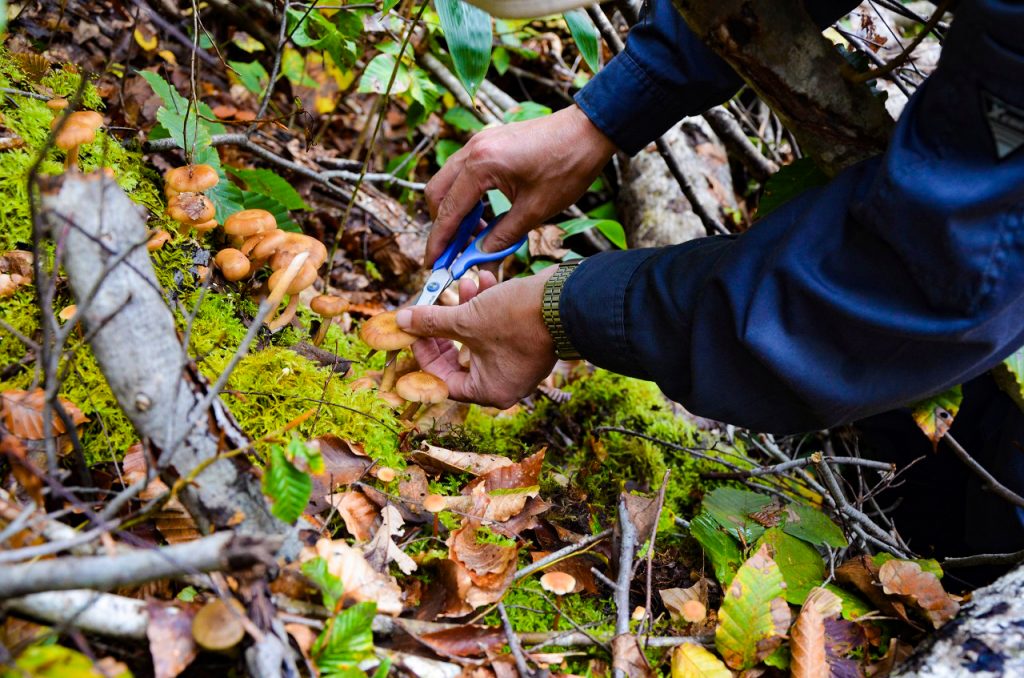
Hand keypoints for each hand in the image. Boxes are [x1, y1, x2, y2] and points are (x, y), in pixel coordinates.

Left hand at [396, 268, 557, 408]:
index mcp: (490, 390)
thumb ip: (431, 322)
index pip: (444, 381)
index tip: (415, 331)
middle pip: (460, 359)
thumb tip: (402, 320)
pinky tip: (486, 281)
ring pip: (479, 339)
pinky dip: (489, 308)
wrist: (567, 300)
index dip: (425, 355)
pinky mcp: (528, 343)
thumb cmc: (518, 319)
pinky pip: (498, 329)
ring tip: (464, 284)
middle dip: (445, 328)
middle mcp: (505, 382)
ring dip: (467, 309)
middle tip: (431, 311)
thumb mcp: (467, 319)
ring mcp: (518, 363)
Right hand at [424, 105, 616, 263]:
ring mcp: (479, 142)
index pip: (448, 210)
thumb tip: (480, 258)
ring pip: (449, 181)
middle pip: (437, 193)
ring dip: (454, 210)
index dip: (439, 241)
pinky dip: (466, 195)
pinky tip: (484, 215)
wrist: (589, 130)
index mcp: (481, 165)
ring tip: (473, 238)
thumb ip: (502, 237)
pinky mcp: (489, 142)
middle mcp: (473, 149)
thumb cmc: (568, 166)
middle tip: (452, 253)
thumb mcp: (535, 210)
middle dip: (441, 225)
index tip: (434, 263)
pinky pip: (464, 172)